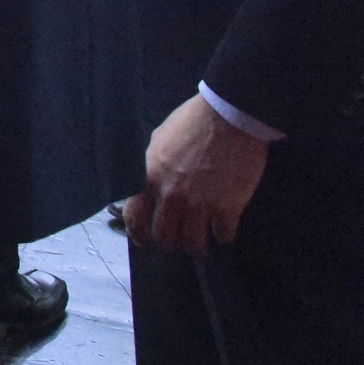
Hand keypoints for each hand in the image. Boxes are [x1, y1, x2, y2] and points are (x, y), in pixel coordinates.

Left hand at [124, 95, 270, 252]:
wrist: (228, 117)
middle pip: (165, 238)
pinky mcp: (228, 208)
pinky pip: (223, 236)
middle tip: (178, 240)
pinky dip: (223, 237)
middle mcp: (171, 196)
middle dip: (170, 243)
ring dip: (196, 247)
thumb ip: (151, 167)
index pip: (135, 217)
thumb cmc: (191, 122)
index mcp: (149, 178)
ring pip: (193, 244)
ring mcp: (200, 204)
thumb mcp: (158, 141)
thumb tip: (147, 183)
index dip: (138, 233)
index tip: (144, 240)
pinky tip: (223, 230)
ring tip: (201, 244)